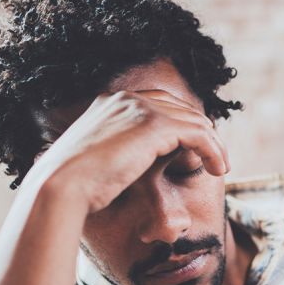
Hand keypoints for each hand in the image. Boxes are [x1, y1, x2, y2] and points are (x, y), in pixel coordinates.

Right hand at [30, 89, 228, 213]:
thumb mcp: (99, 161)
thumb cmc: (76, 186)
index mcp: (110, 102)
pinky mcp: (154, 125)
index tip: (199, 149)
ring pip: (195, 120)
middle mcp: (126, 98)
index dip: (186, 125)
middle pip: (182, 109)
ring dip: (215, 145)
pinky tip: (217, 170)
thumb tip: (139, 164)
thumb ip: (122, 152)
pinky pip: (199, 134)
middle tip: (218, 159)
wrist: (62, 185)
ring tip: (221, 168)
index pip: (162, 104)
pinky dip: (214, 150)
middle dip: (205, 134)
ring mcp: (140, 108)